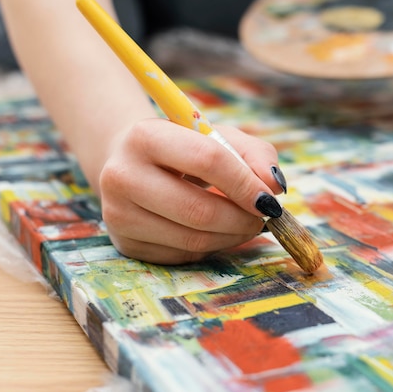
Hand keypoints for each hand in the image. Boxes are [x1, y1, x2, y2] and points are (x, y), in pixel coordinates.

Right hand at [98, 118, 284, 264]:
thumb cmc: (184, 148)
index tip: (269, 199)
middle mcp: (122, 175)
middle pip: (198, 210)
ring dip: (232, 236)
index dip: (245, 183)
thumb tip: (275, 187)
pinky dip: (211, 247)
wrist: (132, 163)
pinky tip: (216, 231)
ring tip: (245, 223)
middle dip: (242, 219)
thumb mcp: (220, 137)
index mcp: (146, 136)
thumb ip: (255, 155)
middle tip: (264, 217)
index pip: (207, 160)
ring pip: (192, 240)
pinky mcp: (125, 244)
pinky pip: (182, 255)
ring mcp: (118, 214)